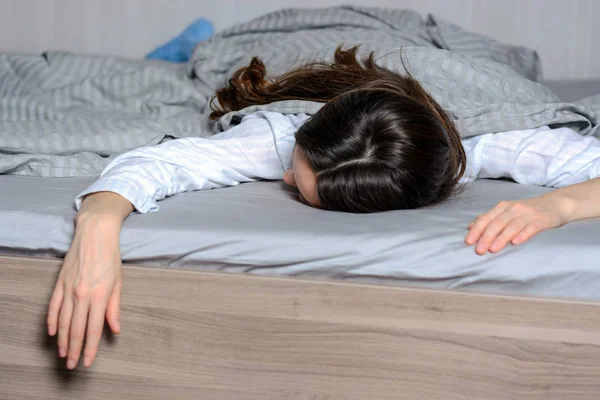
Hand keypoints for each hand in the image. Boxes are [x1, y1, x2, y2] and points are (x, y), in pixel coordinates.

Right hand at [47, 214, 122, 368]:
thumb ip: (115, 308)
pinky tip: (53, 332)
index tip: (87, 362)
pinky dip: (52, 321)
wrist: (95, 233)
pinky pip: (53, 306)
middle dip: (74, 349)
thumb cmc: (111, 257)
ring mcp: (68, 288)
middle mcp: (82, 294)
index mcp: (100, 295)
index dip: (90, 348)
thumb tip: (115, 329)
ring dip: (63, 339)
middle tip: (73, 365)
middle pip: (76, 329)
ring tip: (64, 354)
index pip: (93, 329)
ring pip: (63, 321)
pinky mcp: (59, 282)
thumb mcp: (118, 282)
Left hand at [465, 195, 570, 254]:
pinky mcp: (541, 220)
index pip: (486, 218)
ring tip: (493, 250)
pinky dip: (523, 235)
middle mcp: (514, 208)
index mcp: (503, 207)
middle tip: (479, 250)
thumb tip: (470, 227)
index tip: (468, 242)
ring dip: (501, 238)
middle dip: (486, 237)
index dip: (477, 230)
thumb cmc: (526, 211)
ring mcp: (528, 214)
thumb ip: (490, 218)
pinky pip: (531, 228)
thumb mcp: (507, 211)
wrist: (555, 204)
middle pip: (497, 223)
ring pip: (512, 226)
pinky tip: (516, 243)